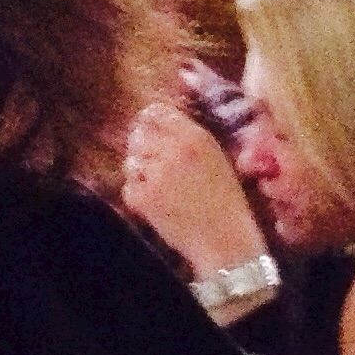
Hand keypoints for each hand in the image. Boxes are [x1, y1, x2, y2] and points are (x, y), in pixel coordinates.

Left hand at [119, 100, 265, 280]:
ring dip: (141, 175)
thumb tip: (154, 121)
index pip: (155, 113)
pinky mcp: (145, 197)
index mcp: (196, 137)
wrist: (226, 241)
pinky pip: (129, 188)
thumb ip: (188, 138)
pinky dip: (138, 197)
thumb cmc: (225, 203)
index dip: (147, 123)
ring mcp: (158, 173)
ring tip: (163, 191)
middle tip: (154, 169)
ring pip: (131, 162)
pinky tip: (160, 207)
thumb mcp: (216, 158)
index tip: (147, 133)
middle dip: (142, 150)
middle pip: (138, 136)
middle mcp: (175, 150)